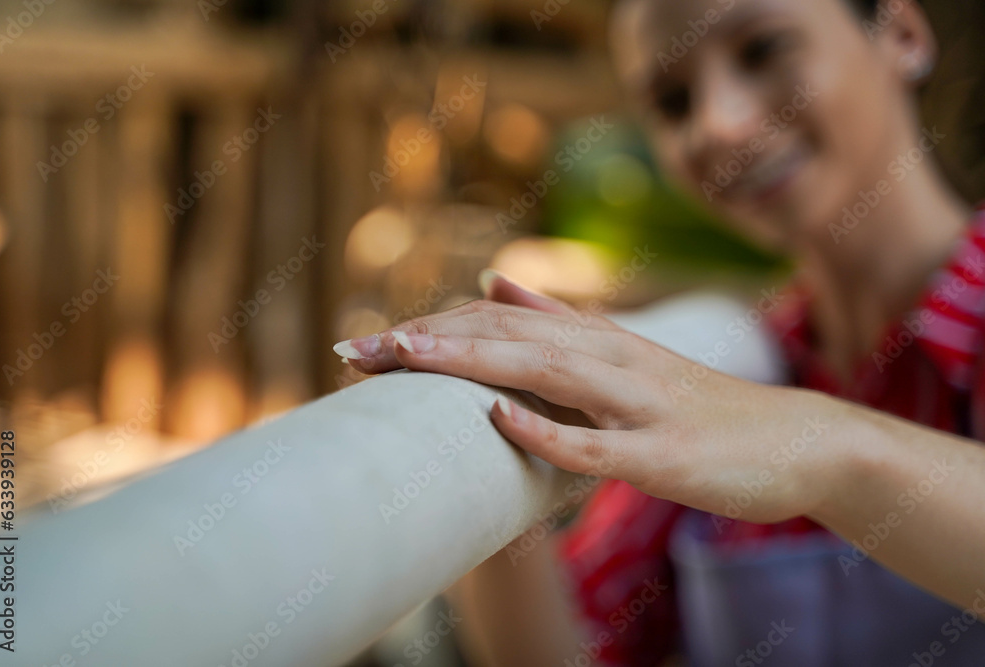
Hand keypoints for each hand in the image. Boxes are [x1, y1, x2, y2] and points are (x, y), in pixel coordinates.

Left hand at [334, 270, 844, 524]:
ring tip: (407, 356)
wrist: (799, 441)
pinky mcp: (663, 453)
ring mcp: (639, 404)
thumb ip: (559, 318)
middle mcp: (613, 360)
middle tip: (359, 349)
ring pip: (547, 373)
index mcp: (599, 341)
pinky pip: (598, 445)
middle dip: (432, 342)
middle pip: (510, 339)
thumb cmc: (703, 406)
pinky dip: (547, 432)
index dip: (437, 328)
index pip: (502, 323)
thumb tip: (494, 279)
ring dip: (473, 362)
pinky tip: (500, 420)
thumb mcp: (626, 353)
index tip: (374, 342)